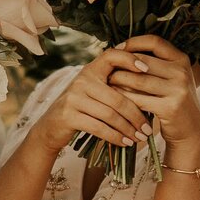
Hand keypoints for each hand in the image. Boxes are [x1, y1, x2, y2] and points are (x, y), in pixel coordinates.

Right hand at [36, 56, 152, 154]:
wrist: (50, 126)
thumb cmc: (80, 109)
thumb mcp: (93, 92)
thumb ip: (113, 87)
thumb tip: (148, 93)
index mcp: (91, 70)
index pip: (111, 56)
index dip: (129, 59)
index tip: (147, 70)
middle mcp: (82, 80)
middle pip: (118, 98)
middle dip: (137, 116)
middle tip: (149, 129)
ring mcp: (74, 98)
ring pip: (110, 115)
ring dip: (128, 129)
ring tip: (140, 138)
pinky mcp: (69, 116)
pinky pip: (99, 127)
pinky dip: (115, 137)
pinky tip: (125, 143)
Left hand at [100, 35, 199, 163]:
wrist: (189, 129)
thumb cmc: (173, 100)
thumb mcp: (171, 78)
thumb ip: (154, 65)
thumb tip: (121, 50)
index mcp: (181, 60)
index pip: (154, 42)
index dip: (134, 42)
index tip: (118, 49)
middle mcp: (181, 72)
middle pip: (142, 61)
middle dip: (121, 64)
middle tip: (106, 69)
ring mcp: (177, 90)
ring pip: (137, 80)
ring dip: (118, 81)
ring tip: (107, 83)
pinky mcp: (170, 108)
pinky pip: (138, 99)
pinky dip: (124, 98)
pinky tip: (115, 99)